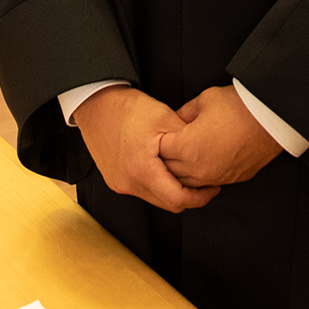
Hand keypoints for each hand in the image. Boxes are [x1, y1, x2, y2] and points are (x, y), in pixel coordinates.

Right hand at [70, 86, 216, 212]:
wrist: (96, 104)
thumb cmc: (128, 109)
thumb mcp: (165, 117)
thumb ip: (188, 140)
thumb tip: (208, 154)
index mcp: (142, 170)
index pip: (177, 200)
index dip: (200, 198)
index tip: (212, 188)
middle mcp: (128, 183)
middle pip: (167, 204)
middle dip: (188, 196)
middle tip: (204, 182)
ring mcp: (119, 184)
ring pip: (155, 198)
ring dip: (171, 190)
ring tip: (185, 172)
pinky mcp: (115, 181)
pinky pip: (142, 190)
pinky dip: (157, 184)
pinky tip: (164, 168)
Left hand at [159, 85, 283, 188]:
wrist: (272, 119)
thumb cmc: (239, 106)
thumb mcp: (204, 100)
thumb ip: (183, 113)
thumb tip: (175, 120)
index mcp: (187, 148)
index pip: (159, 149)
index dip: (158, 138)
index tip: (160, 131)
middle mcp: (198, 168)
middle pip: (169, 169)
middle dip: (165, 157)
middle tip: (167, 144)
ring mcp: (215, 176)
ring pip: (186, 182)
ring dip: (180, 170)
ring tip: (182, 154)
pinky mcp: (230, 179)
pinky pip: (206, 183)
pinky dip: (199, 175)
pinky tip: (201, 162)